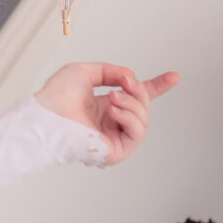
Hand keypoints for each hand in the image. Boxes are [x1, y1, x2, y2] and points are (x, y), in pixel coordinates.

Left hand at [34, 62, 179, 165]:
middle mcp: (112, 122)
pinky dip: (129, 119)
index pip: (137, 98)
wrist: (48, 114)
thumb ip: (110, 71)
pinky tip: (113, 111)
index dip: (156, 87)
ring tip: (112, 98)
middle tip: (126, 81)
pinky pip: (136, 134)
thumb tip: (129, 76)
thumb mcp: (85, 72)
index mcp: (106, 105)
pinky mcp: (116, 151)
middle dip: (139, 90)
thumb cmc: (57, 96)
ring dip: (132, 104)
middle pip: (144, 106)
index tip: (174, 76)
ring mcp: (115, 136)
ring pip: (144, 119)